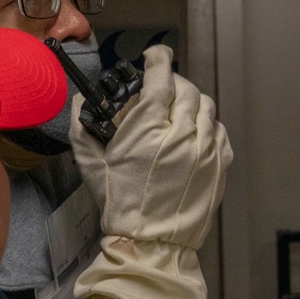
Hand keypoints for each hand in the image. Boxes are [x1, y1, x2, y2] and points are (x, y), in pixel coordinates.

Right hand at [69, 45, 231, 250]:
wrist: (152, 243)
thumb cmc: (121, 206)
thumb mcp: (91, 166)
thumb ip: (82, 128)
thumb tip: (80, 101)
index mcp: (149, 130)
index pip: (161, 76)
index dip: (159, 58)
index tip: (156, 55)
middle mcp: (182, 134)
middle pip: (186, 89)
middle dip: (173, 82)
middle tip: (162, 88)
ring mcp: (205, 149)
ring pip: (206, 107)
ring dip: (191, 102)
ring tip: (179, 111)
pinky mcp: (219, 165)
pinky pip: (219, 131)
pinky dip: (207, 126)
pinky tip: (194, 134)